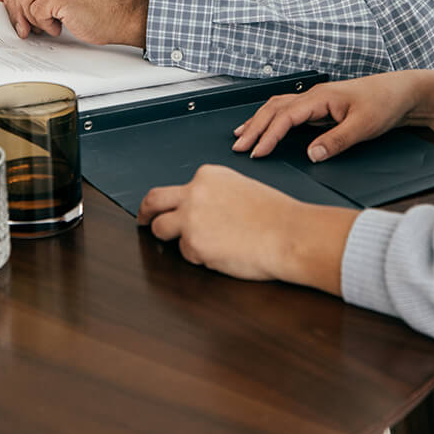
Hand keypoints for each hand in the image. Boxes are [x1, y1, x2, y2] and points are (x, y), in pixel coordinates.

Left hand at [137, 164, 355, 291]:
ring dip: (171, 238)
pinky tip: (221, 254)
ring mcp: (190, 219)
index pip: (177, 187)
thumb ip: (215, 194)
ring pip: (160, 229)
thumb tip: (201, 209)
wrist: (289, 234)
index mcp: (208, 176)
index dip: (173, 202)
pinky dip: (198, 257)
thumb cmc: (276, 216)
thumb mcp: (241, 189)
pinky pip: (184, 253)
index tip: (167, 208)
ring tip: (195, 245)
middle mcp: (194, 193)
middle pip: (153, 201)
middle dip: (145, 212)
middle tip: (143, 221)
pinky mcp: (193, 245)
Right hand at [232, 72, 424, 161]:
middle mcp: (314, 95)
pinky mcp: (320, 105)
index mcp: (320, 97)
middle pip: (274, 109)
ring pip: (278, 106)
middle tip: (238, 146)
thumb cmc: (385, 103)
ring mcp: (316, 99)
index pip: (285, 116)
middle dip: (254, 128)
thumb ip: (336, 141)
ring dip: (259, 120)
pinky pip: (288, 109)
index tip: (257, 152)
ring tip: (241, 135)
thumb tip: (312, 155)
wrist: (402, 91)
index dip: (269, 135)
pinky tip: (267, 126)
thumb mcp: (364, 127)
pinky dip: (272, 118)